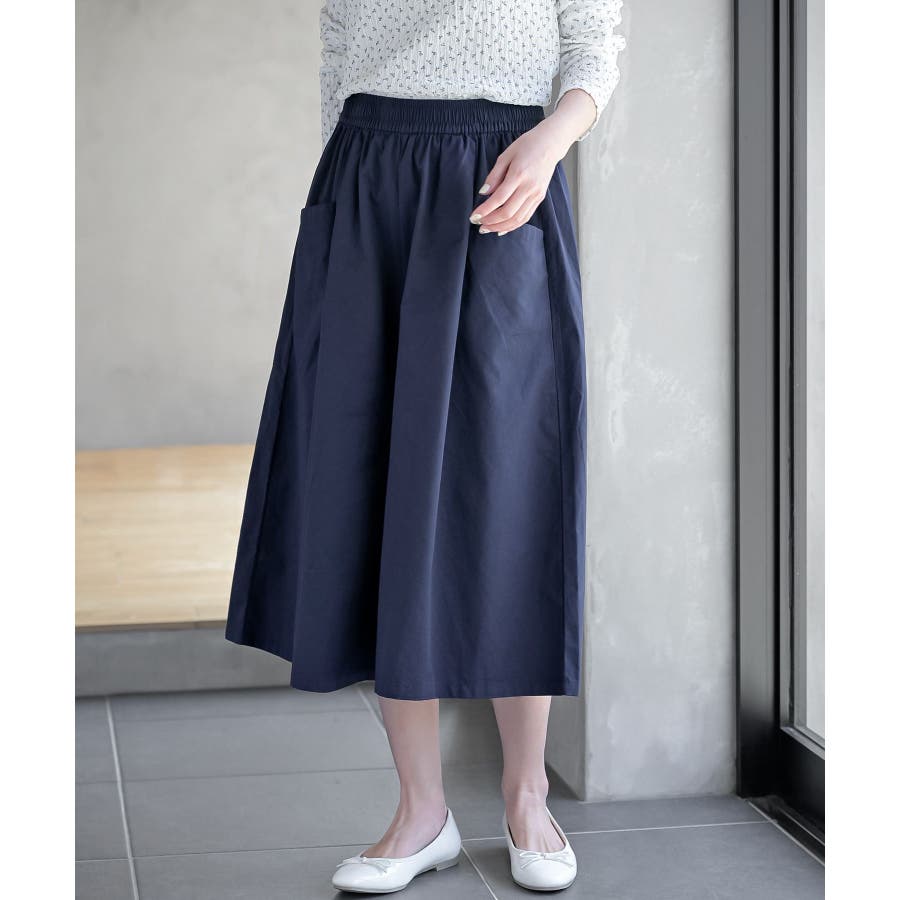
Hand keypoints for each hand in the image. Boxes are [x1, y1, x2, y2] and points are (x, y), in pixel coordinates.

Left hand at [469, 88, 595, 234]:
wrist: (550, 144)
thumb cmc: (527, 146)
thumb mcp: (506, 155)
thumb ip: (494, 175)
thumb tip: (483, 193)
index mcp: (519, 174)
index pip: (499, 199)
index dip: (485, 210)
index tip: (474, 216)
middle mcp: (529, 187)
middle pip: (508, 212)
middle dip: (490, 221)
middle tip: (478, 224)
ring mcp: (536, 194)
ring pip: (517, 219)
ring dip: (500, 227)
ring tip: (487, 228)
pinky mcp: (540, 198)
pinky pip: (525, 217)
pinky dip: (513, 226)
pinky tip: (502, 229)